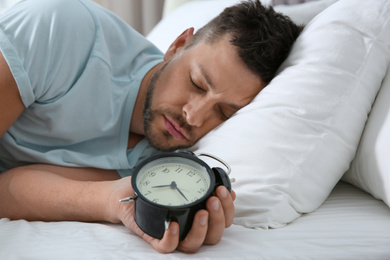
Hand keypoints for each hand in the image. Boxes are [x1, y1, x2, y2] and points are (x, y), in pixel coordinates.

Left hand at [112, 177, 235, 253]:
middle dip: (220, 217)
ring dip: (203, 228)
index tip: (225, 191)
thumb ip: (190, 171)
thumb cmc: (148, 186)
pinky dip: (172, 238)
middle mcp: (188, 226)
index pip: (223, 219)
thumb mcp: (172, 173)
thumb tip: (208, 167)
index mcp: (197, 213)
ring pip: (194, 244)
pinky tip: (173, 224)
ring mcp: (172, 233)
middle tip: (214, 198)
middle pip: (215, 234)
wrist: (121, 194)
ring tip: (202, 211)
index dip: (229, 209)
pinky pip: (167, 247)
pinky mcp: (154, 236)